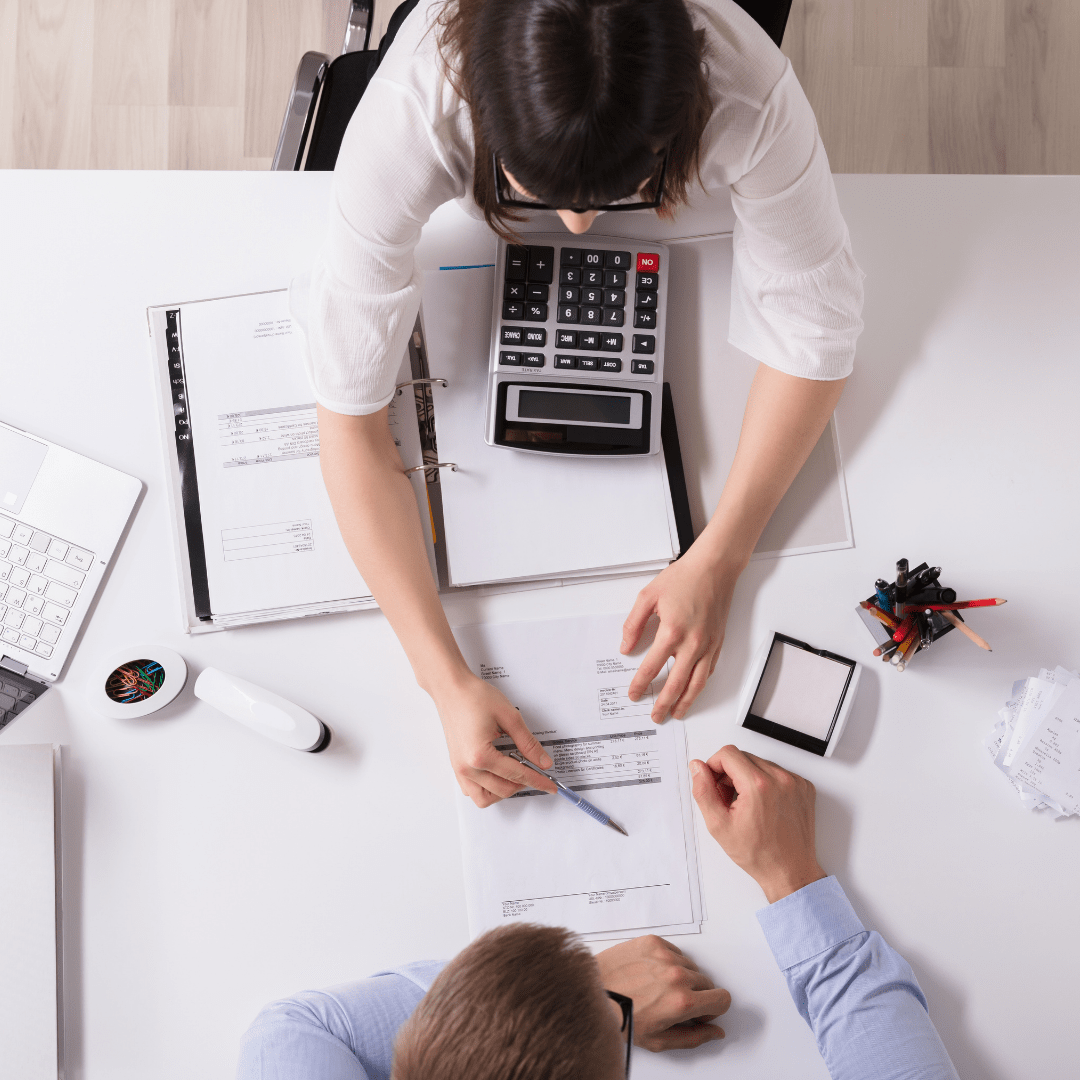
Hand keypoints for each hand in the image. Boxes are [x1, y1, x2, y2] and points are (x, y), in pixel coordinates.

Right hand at [434, 673, 557, 807]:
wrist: (451, 688)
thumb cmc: (474, 697)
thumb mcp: (509, 717)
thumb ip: (528, 743)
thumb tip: (542, 761)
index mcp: (480, 756)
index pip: (516, 775)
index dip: (537, 781)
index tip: (550, 786)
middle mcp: (467, 767)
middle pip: (502, 790)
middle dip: (523, 784)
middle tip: (537, 773)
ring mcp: (459, 768)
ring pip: (483, 798)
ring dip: (503, 791)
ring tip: (516, 776)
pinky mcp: (456, 765)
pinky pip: (471, 790)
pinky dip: (487, 789)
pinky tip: (497, 775)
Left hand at [595, 935, 729, 1050]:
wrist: (595, 992)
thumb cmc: (622, 1017)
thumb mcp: (660, 1040)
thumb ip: (694, 1037)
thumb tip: (714, 1031)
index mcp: (682, 1002)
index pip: (722, 999)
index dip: (713, 1008)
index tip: (702, 1010)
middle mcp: (677, 975)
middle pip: (707, 983)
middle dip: (696, 994)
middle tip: (672, 1002)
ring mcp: (665, 956)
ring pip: (691, 966)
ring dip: (681, 977)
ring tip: (657, 987)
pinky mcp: (653, 942)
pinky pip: (675, 951)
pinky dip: (668, 961)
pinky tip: (651, 973)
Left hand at [621, 546, 737, 721]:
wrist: (715, 567)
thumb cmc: (684, 577)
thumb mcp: (648, 596)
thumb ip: (634, 624)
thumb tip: (625, 647)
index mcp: (672, 631)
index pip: (652, 667)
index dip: (640, 684)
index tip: (633, 694)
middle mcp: (693, 643)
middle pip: (676, 683)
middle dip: (664, 703)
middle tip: (655, 716)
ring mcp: (708, 645)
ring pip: (697, 683)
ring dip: (686, 702)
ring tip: (676, 713)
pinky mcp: (718, 642)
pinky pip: (709, 671)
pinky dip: (701, 685)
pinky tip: (694, 691)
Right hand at [690, 745, 825, 903]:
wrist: (790, 870)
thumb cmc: (758, 854)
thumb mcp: (719, 825)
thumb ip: (703, 791)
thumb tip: (698, 768)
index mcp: (758, 786)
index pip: (727, 753)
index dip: (714, 766)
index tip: (714, 784)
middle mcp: (780, 779)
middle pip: (743, 757)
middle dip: (730, 774)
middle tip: (729, 800)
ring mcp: (795, 782)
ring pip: (760, 764)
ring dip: (748, 778)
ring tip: (747, 805)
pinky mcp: (804, 787)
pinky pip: (777, 773)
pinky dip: (767, 783)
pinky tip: (763, 805)